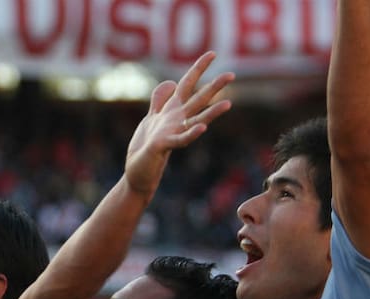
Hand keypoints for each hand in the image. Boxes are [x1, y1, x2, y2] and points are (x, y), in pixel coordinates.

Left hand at [124, 51, 233, 195]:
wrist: (138, 173)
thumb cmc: (145, 148)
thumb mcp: (151, 118)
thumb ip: (160, 101)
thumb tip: (169, 82)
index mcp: (172, 111)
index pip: (187, 84)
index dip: (198, 68)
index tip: (213, 53)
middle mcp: (176, 120)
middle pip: (197, 100)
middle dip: (213, 87)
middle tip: (232, 75)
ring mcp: (172, 133)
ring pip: (196, 120)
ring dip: (212, 113)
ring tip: (228, 103)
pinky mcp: (163, 146)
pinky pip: (181, 140)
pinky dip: (192, 134)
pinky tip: (203, 128)